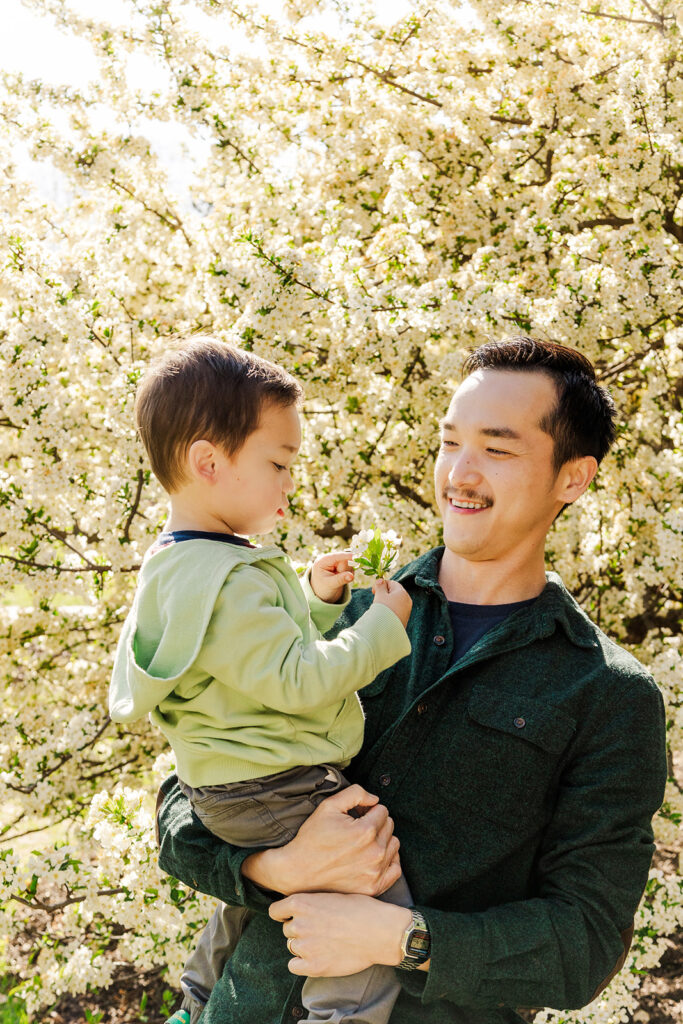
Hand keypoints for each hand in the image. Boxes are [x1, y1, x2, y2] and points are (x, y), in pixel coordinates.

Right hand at [241, 784, 401, 896]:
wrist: (298, 871)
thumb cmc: (312, 837)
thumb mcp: (328, 806)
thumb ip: (356, 793)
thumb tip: (375, 799)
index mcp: (365, 831)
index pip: (383, 811)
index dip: (368, 810)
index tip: (356, 816)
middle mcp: (374, 853)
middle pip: (389, 827)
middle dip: (376, 823)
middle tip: (356, 828)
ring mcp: (375, 872)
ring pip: (393, 845)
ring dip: (382, 840)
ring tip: (362, 843)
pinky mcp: (373, 888)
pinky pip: (395, 870)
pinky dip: (387, 861)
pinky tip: (371, 858)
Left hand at [269, 892, 411, 976]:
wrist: (380, 932)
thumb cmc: (362, 909)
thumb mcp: (333, 895)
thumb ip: (312, 902)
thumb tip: (300, 908)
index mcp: (301, 902)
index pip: (275, 911)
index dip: (284, 913)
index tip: (291, 916)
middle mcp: (298, 924)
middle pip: (287, 929)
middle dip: (300, 929)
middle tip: (320, 929)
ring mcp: (304, 946)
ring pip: (292, 946)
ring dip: (303, 945)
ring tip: (324, 942)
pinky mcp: (312, 966)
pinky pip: (294, 965)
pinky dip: (302, 963)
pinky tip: (317, 958)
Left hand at [310, 550, 354, 602]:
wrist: (323, 593)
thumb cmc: (323, 588)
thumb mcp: (330, 585)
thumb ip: (340, 579)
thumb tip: (351, 576)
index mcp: (323, 561)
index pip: (337, 556)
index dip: (347, 556)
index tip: (357, 557)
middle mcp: (330, 558)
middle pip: (345, 560)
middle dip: (345, 570)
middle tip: (338, 579)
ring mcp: (336, 561)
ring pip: (350, 563)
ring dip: (347, 572)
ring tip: (338, 579)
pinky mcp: (342, 564)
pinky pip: (351, 566)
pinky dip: (349, 573)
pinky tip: (342, 578)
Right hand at [372, 578, 411, 627]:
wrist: (387, 631)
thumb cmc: (383, 610)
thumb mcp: (380, 595)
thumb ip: (380, 586)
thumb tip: (381, 580)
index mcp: (402, 593)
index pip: (392, 583)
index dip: (381, 585)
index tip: (373, 591)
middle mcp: (407, 600)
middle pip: (394, 592)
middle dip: (384, 594)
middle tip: (376, 600)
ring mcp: (407, 610)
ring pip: (395, 601)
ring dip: (386, 602)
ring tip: (379, 609)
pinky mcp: (404, 618)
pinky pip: (397, 609)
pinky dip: (390, 610)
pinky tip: (384, 615)